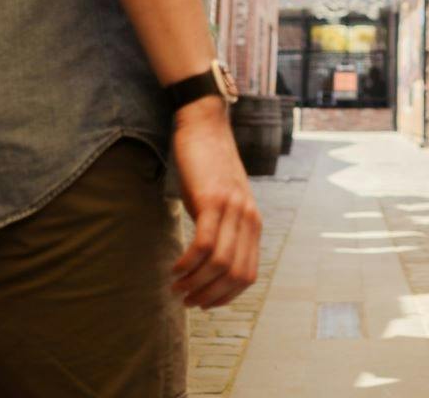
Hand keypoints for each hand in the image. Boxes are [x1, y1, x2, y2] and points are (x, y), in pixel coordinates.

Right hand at [169, 96, 261, 307]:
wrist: (204, 125)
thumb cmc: (207, 166)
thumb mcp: (221, 201)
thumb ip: (223, 227)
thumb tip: (209, 260)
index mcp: (253, 223)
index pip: (248, 275)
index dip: (226, 296)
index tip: (204, 303)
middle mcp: (248, 218)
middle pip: (236, 275)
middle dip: (210, 296)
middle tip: (186, 302)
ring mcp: (232, 208)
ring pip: (220, 264)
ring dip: (196, 284)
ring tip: (177, 288)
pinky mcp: (212, 199)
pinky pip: (204, 244)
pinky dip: (189, 264)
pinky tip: (175, 268)